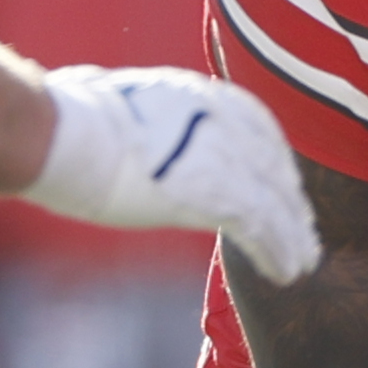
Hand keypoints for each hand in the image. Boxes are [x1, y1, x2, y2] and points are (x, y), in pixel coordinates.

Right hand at [26, 65, 320, 282]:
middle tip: (306, 232)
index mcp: (200, 94)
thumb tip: (133, 124)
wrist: (61, 134)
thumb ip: (149, 118)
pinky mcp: (214, 191)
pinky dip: (278, 251)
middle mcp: (220, 119)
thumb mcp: (119, 101)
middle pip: (273, 164)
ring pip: (275, 200)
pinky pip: (261, 225)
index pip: (258, 127)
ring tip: (303, 264)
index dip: (275, 163)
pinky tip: (286, 272)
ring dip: (293, 236)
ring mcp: (220, 153)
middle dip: (292, 202)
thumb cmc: (66, 117)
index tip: (285, 188)